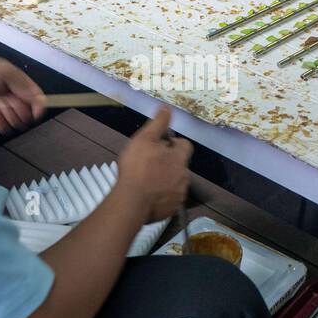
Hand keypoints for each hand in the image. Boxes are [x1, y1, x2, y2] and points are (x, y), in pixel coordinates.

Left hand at [0, 57, 45, 133]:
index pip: (34, 96)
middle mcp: (8, 93)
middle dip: (19, 109)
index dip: (37, 105)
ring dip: (8, 116)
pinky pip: (2, 126)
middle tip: (8, 102)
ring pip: (14, 119)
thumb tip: (40, 102)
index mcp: (15, 81)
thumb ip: (25, 87)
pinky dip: (0, 123)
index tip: (36, 113)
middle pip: (25, 110)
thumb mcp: (7, 73)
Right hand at [116, 106, 191, 222]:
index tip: (158, 146)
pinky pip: (169, 199)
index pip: (185, 145)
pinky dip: (161, 196)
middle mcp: (184, 177)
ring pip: (175, 182)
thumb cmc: (137, 168)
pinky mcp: (171, 209)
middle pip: (179, 165)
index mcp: (180, 158)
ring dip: (165, 180)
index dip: (173, 143)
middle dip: (168, 163)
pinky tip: (147, 195)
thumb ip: (158, 123)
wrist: (132, 202)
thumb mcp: (145, 139)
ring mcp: (179, 195)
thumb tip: (167, 108)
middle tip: (148, 164)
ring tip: (146, 181)